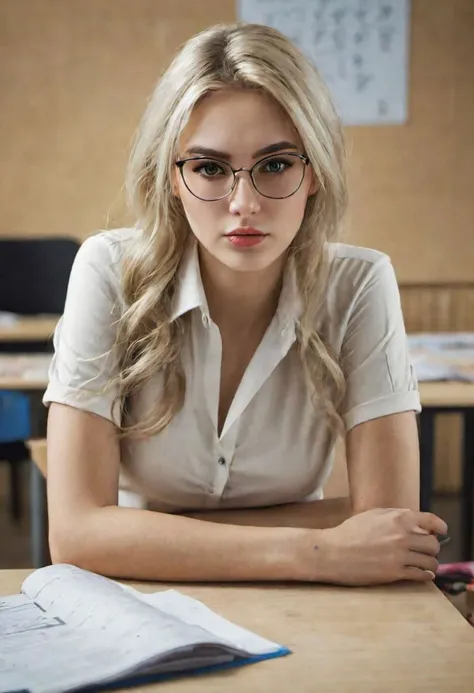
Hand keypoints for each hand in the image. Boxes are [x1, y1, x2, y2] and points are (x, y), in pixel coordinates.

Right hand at [300, 508, 447, 585]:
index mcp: (398, 518)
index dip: (440, 527)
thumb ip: (396, 515)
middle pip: (434, 544)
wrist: (333, 552)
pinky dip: (426, 575)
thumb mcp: (373, 514)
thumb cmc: (350, 532)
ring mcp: (400, 556)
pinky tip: (423, 574)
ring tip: (425, 563)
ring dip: (430, 562)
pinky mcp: (395, 573)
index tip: (442, 531)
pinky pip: (421, 575)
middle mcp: (402, 536)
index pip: (432, 521)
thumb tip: (415, 521)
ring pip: (430, 561)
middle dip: (433, 547)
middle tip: (427, 550)